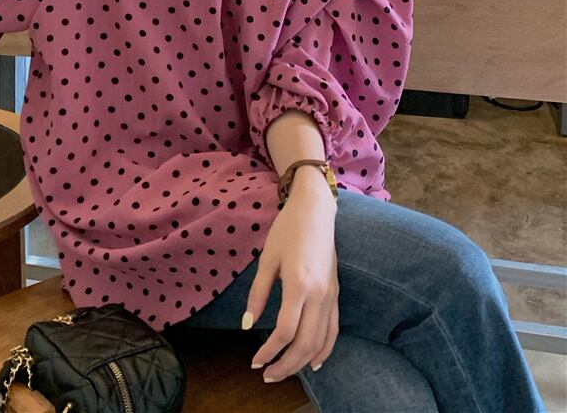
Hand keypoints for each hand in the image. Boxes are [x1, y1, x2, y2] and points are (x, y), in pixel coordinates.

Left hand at [245, 168, 338, 381]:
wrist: (316, 211)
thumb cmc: (287, 230)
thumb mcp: (267, 259)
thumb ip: (258, 293)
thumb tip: (248, 325)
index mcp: (299, 284)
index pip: (285, 331)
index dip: (269, 351)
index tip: (255, 361)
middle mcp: (319, 294)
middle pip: (305, 343)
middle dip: (285, 364)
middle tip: (267, 374)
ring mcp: (331, 295)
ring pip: (321, 341)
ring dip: (302, 362)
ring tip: (284, 372)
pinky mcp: (336, 293)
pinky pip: (334, 329)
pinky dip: (325, 349)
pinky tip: (313, 361)